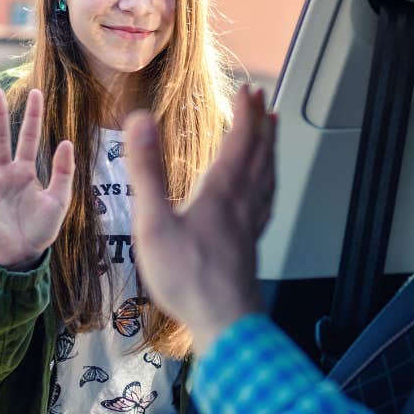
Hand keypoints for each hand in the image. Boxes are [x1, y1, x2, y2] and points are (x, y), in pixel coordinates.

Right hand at [0, 87, 74, 270]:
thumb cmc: (42, 229)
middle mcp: (5, 173)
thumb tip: (66, 141)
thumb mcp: (59, 200)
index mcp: (26, 172)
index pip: (30, 137)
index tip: (36, 92)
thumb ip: (63, 172)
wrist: (23, 255)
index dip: (33, 116)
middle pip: (0, 137)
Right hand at [125, 85, 275, 353]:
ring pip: (267, 179)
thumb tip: (140, 123)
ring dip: (270, 152)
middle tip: (266, 102)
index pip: (240, 143)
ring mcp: (250, 227)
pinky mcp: (250, 246)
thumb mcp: (154, 224)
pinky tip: (263, 192)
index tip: (250, 91)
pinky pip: (265, 205)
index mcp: (221, 194)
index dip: (247, 114)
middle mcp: (242, 205)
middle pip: (260, 156)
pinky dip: (268, 186)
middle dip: (263, 125)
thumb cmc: (188, 279)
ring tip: (273, 136)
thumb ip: (146, 172)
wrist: (225, 322)